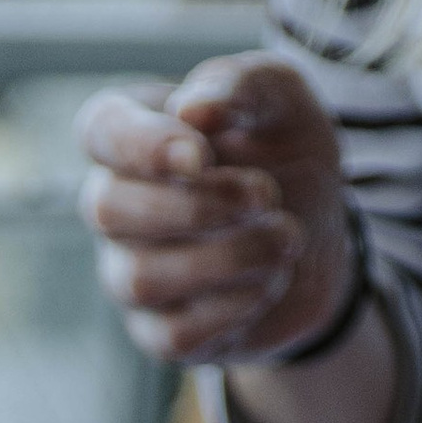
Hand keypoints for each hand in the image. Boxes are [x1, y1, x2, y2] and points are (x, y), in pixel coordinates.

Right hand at [78, 57, 354, 366]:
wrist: (321, 232)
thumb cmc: (284, 150)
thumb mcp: (281, 100)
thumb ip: (240, 87)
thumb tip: (191, 108)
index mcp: (131, 134)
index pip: (101, 132)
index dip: (143, 147)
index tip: (201, 156)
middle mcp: (115, 205)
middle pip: (108, 210)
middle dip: (196, 206)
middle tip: (266, 195)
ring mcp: (129, 274)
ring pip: (142, 278)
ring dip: (225, 259)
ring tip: (286, 239)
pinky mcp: (160, 333)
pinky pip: (175, 335)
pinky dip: (231, 309)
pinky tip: (269, 283)